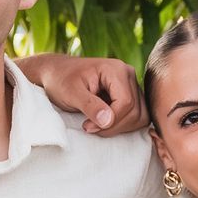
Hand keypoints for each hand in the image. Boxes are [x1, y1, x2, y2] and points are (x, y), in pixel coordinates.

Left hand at [28, 55, 148, 134]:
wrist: (57, 74)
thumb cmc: (61, 80)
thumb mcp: (71, 93)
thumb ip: (90, 105)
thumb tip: (108, 121)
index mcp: (116, 70)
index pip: (126, 103)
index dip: (110, 121)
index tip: (87, 126)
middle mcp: (128, 75)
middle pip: (135, 112)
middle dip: (113, 126)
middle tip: (89, 127)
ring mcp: (131, 85)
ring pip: (140, 117)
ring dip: (119, 128)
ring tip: (96, 125)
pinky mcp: (130, 96)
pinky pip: (137, 117)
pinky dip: (123, 125)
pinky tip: (104, 123)